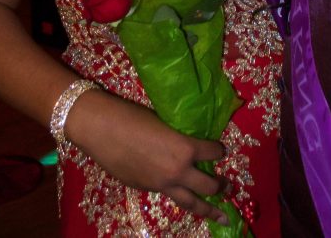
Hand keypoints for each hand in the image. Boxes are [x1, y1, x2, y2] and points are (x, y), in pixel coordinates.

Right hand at [66, 89, 228, 224]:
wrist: (102, 129)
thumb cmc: (133, 116)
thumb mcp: (164, 122)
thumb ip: (178, 138)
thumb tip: (186, 144)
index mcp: (185, 149)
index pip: (212, 152)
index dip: (218, 150)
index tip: (221, 150)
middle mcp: (178, 171)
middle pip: (208, 186)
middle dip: (221, 186)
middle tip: (228, 186)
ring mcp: (162, 185)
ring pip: (191, 203)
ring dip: (208, 208)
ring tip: (221, 215)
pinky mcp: (146, 190)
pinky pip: (169, 196)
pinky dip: (179, 197)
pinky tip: (183, 197)